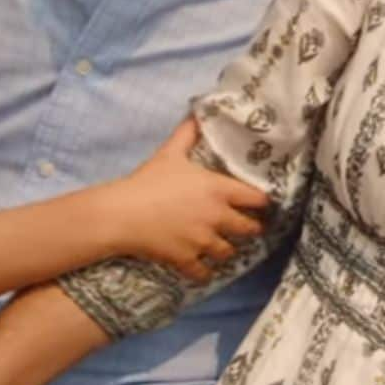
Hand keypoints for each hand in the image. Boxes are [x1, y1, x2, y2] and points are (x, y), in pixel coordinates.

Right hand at [94, 120, 269, 282]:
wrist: (122, 214)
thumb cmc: (148, 180)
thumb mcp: (170, 153)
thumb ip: (188, 133)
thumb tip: (197, 111)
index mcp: (218, 189)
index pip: (256, 199)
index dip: (262, 202)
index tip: (263, 204)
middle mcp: (217, 216)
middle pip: (249, 229)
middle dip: (251, 229)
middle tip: (249, 229)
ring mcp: (203, 241)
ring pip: (229, 252)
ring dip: (228, 250)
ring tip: (223, 247)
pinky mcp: (187, 260)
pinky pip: (205, 273)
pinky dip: (205, 272)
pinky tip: (203, 269)